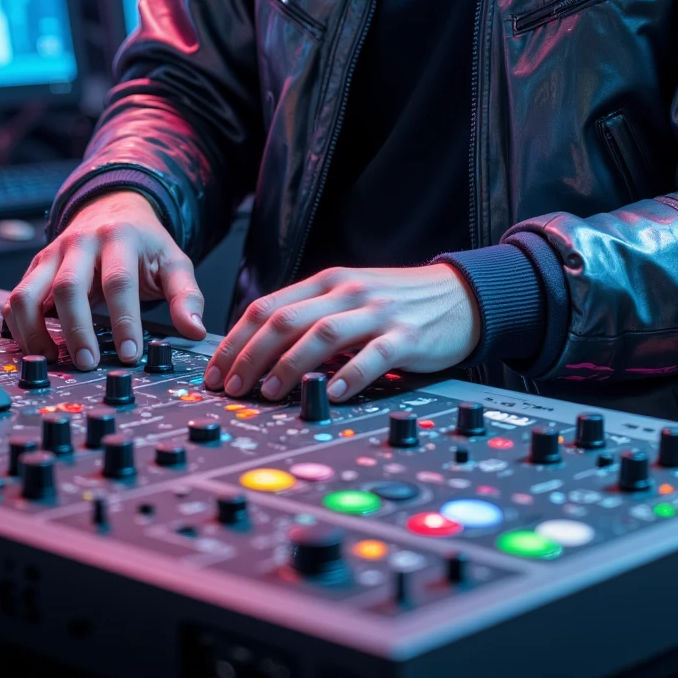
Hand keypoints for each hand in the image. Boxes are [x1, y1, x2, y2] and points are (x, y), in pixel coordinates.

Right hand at [3, 192, 205, 369]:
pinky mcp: (35, 269)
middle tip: (87, 363)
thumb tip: (195, 331)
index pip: (118, 281)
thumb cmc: (144, 243)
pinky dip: (18, 326)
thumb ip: (186, 296)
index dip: (123, 320)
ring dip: (35, 330)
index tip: (130, 354)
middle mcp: (81, 243)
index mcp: (120, 238)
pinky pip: (15, 298)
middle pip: (69, 287)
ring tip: (53, 360)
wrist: (114, 209)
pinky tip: (35, 348)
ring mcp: (52, 254)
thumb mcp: (173, 261)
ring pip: (29, 292)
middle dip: (77, 330)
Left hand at [203, 264, 480, 401]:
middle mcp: (347, 292)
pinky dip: (349, 376)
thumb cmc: (400, 302)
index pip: (267, 306)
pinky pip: (373, 356)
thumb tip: (261, 352)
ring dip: (288, 365)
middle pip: (284, 320)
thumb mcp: (349, 297)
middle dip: (249, 356)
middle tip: (232, 387)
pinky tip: (332, 395)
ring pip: (321, 334)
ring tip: (268, 392)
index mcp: (327, 282)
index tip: (215, 371)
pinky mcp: (407, 336)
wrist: (461, 294)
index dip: (235, 340)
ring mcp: (377, 313)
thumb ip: (312, 316)